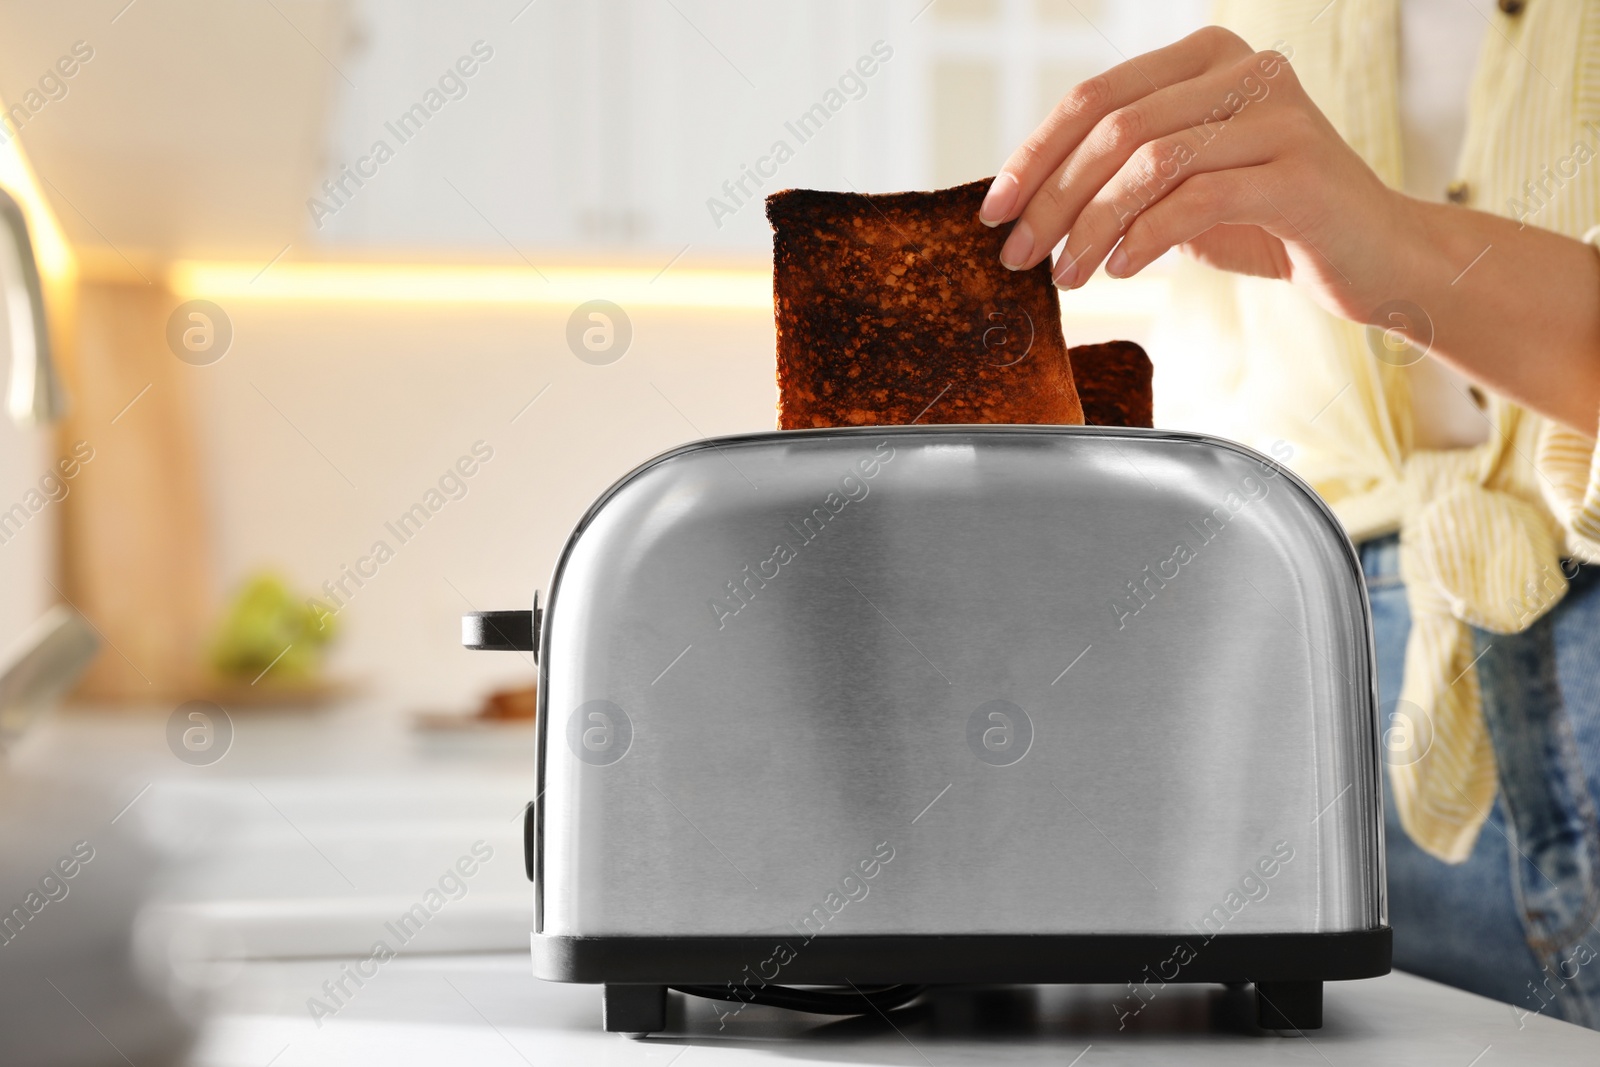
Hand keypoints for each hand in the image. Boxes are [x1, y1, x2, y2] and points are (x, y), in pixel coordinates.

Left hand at [980, 26, 1409, 325]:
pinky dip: (1145, 238)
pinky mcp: (1302, 174)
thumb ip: (1122, 177)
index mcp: (1208, 58)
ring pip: (1150, 164)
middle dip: (1052, 199)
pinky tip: (1122, 270)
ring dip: (1091, 228)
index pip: (1096, 97)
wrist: (1374, 257)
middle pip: (1114, 129)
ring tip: (1067, 276)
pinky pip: (1197, 200)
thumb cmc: (1268, 222)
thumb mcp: (1183, 187)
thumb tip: (1028, 204)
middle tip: (1018, 256)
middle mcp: (1246, 70)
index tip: (994, 212)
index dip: (1034, 155)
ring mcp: (1280, 116)